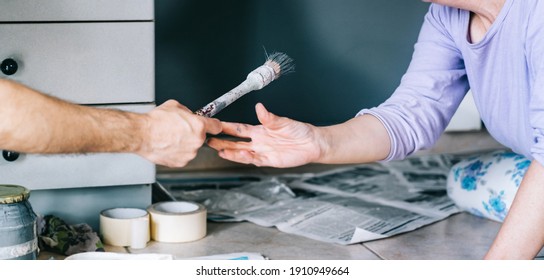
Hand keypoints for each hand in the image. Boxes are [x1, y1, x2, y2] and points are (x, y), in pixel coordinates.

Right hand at [138, 100, 221, 166]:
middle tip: (179, 129)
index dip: (213, 125)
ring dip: (185, 143)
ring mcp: (189, 153)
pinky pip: (183, 156)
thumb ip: (187, 111)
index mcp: (198, 125)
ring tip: (170, 137)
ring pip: (192, 147)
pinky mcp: (181, 162)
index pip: (217, 126)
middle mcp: (197, 140)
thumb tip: (189, 114)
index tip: (213, 126)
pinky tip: (168, 145)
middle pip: (201, 137)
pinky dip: (177, 152)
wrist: (142, 135)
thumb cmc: (155, 121)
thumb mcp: (175, 106)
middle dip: (193, 133)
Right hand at [207, 103, 321, 166]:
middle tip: (209, 139)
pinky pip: (255, 160)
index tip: (214, 125)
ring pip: (242, 152)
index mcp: (259, 130)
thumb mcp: (283, 122)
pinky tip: (239, 155)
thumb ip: (269, 118)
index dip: (226, 127)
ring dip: (230, 152)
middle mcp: (258, 141)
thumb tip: (259, 108)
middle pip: (236, 142)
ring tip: (219, 150)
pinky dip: (246, 158)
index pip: (238, 129)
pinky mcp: (269, 160)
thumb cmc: (299, 131)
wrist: (311, 143)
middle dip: (222, 141)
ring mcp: (262, 151)